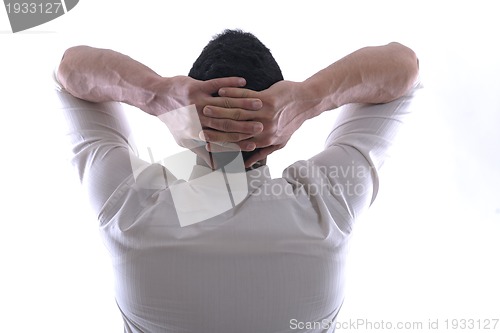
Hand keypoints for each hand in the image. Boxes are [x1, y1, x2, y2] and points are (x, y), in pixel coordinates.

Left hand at [144, 75, 263, 150]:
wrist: (157, 98)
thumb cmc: (173, 120)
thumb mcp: (183, 140)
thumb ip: (200, 152)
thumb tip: (214, 166)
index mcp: (197, 133)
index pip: (222, 140)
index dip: (239, 143)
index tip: (255, 144)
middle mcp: (199, 119)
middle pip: (227, 123)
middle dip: (246, 125)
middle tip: (263, 125)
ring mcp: (198, 102)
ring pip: (225, 104)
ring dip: (244, 102)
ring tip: (259, 104)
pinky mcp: (196, 86)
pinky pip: (217, 84)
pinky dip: (231, 83)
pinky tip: (243, 82)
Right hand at [201, 80, 308, 166]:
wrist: (306, 102)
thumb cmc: (291, 122)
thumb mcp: (279, 142)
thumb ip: (262, 154)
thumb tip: (245, 166)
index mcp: (264, 141)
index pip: (237, 143)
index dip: (220, 142)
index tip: (205, 141)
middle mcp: (264, 130)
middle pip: (234, 128)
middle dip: (215, 125)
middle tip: (199, 122)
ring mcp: (266, 115)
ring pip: (238, 112)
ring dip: (220, 108)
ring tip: (206, 105)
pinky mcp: (268, 100)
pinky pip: (246, 96)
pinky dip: (233, 93)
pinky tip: (221, 90)